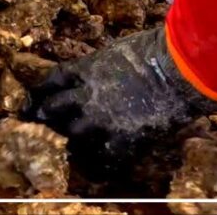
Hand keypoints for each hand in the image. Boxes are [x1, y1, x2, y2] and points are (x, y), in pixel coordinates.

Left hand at [27, 25, 216, 176]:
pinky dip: (102, 163)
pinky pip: (106, 157)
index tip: (35, 96)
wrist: (181, 70)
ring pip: (73, 134)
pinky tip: (100, 167)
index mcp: (86, 69)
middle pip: (53, 108)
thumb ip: (104, 62)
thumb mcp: (118, 49)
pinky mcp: (125, 138)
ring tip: (67, 145)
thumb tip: (103, 67)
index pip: (54, 80)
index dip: (43, 89)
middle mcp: (87, 96)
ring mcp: (103, 119)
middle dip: (45, 115)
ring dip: (70, 138)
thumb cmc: (155, 49)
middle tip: (39, 122)